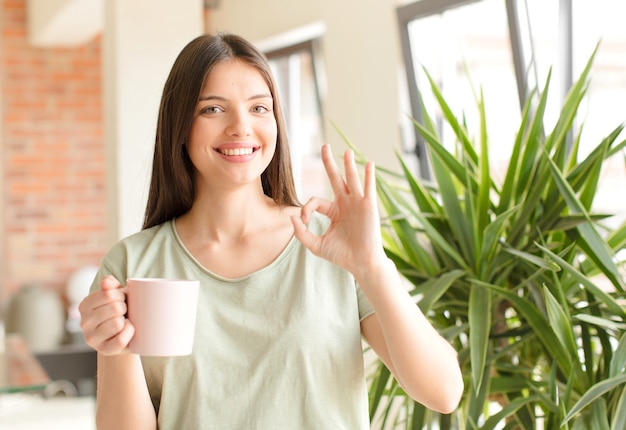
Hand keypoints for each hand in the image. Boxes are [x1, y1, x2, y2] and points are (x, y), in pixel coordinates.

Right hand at [79, 275, 134, 354]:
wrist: (124, 334)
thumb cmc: (121, 310)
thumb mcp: (116, 294)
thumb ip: (110, 284)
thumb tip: (106, 282)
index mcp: (84, 305)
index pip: (108, 294)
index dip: (121, 294)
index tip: (122, 298)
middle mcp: (84, 322)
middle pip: (116, 308)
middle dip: (125, 307)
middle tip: (125, 311)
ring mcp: (91, 338)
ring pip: (117, 324)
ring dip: (127, 321)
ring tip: (125, 321)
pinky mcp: (103, 350)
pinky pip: (121, 340)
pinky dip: (130, 333)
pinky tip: (128, 330)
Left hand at [291, 144, 386, 279]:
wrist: (361, 264)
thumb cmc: (342, 256)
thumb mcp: (316, 245)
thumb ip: (302, 233)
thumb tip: (292, 217)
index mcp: (334, 211)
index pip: (315, 201)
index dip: (306, 208)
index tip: (304, 221)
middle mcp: (346, 204)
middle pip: (335, 179)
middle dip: (329, 163)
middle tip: (324, 146)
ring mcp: (357, 204)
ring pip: (351, 180)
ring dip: (348, 165)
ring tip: (345, 151)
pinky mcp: (369, 207)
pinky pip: (368, 188)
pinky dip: (368, 176)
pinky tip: (368, 164)